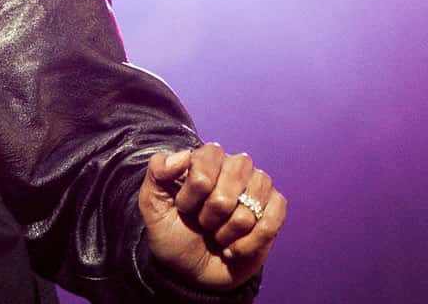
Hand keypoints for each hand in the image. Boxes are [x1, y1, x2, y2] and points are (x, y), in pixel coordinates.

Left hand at [138, 143, 286, 290]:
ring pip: (251, 203)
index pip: (208, 158)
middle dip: (212, 211)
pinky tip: (234, 249)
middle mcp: (235, 167)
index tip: (183, 208)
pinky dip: (249, 243)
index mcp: (206, 159)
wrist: (191, 272)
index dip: (193, 190)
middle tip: (203, 223)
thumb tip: (183, 155)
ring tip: (218, 236)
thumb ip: (157, 172)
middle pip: (234, 177)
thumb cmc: (173, 235)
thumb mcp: (153, 206)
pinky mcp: (274, 211)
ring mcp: (258, 187)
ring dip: (229, 230)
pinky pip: (271, 221)